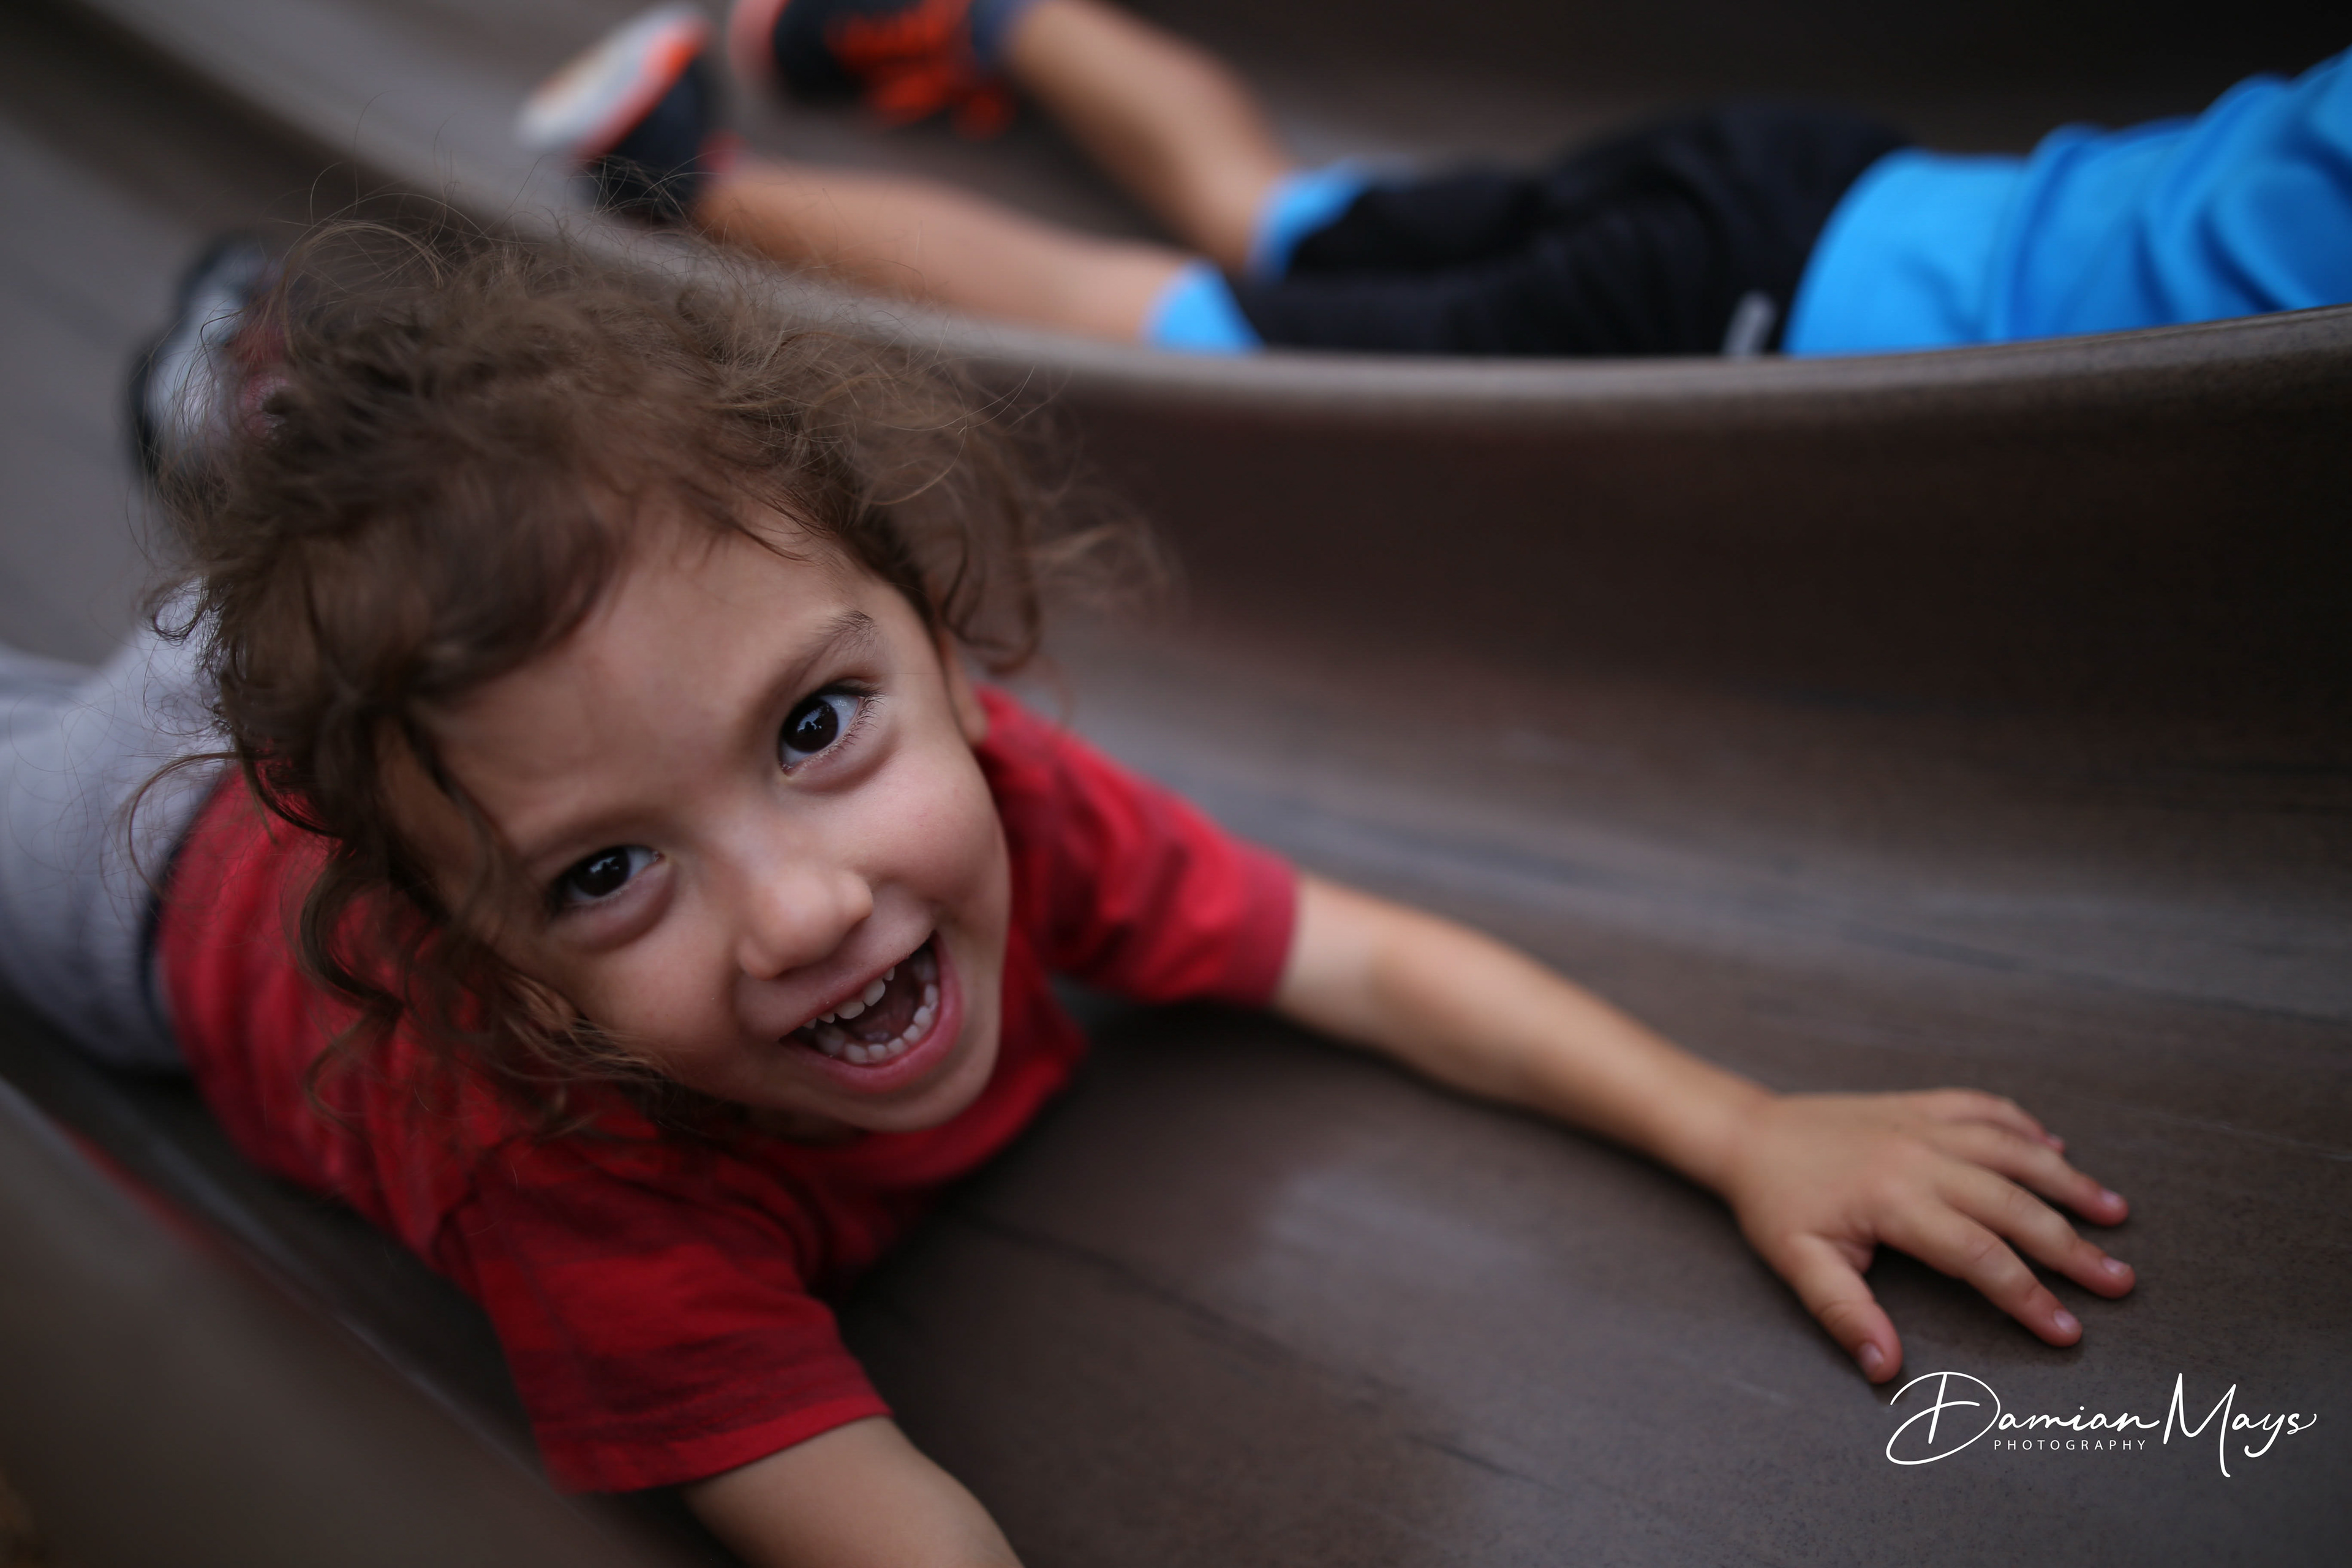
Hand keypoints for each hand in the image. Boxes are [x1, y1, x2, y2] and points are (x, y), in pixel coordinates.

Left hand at [1715, 1090, 2133, 1382]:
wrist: (1748, 1136)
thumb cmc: (1774, 1206)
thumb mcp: (1798, 1265)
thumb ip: (1846, 1314)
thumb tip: (1885, 1368)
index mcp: (1894, 1200)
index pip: (1979, 1256)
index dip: (2027, 1296)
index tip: (2067, 1330)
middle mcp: (1919, 1156)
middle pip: (2013, 1204)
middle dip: (2072, 1246)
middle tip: (2121, 1281)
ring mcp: (1922, 1124)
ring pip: (2011, 1149)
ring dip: (2066, 1179)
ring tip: (2114, 1211)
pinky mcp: (1918, 1104)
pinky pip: (1983, 1107)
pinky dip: (2022, 1125)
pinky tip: (2056, 1144)